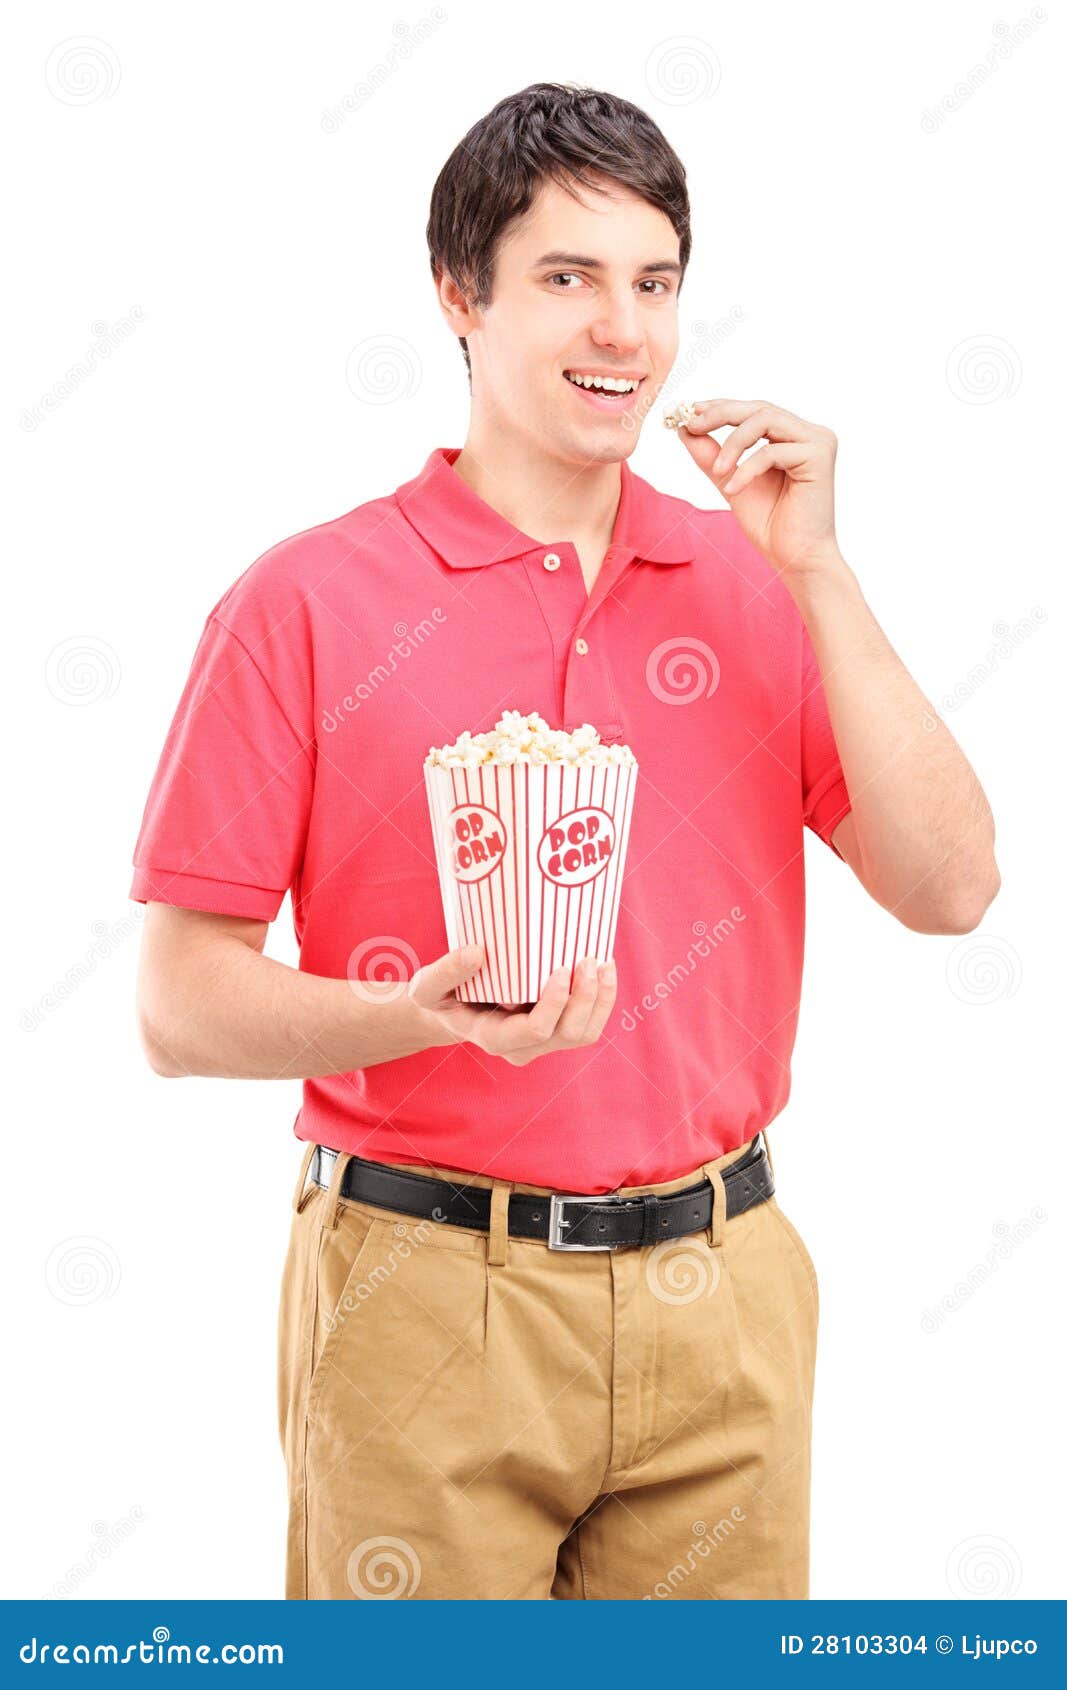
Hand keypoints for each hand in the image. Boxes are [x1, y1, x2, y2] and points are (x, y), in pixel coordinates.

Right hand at [406, 946, 616, 1066]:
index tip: (560, 969)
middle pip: (568, 1034)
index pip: (534, 1031)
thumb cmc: (440, 996)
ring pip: (584, 1033)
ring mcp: (542, 1043)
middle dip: (585, 998)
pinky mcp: (555, 1031)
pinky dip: (602, 1000)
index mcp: (494, 1038)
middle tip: (588, 959)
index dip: (554, 1003)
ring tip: (605, 963)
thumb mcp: (429, 985)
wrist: (451, 1012)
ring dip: (601, 1000)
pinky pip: (587, 1024)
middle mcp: (523, 1048)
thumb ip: (447, 971)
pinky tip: (604, 970)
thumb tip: (477, 953)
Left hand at [674, 398, 840, 578]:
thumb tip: (685, 429)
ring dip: (733, 443)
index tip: (690, 412)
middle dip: (721, 414)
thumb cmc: (770, 525)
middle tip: (692, 425)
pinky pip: (772, 452)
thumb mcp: (730, 482)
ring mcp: (817, 442)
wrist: (794, 560)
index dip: (721, 407)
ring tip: (717, 469)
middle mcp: (808, 434)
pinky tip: (733, 491)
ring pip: (766, 420)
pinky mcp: (819, 457)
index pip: (754, 410)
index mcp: (791, 437)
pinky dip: (747, 469)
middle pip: (760, 408)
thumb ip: (712, 456)